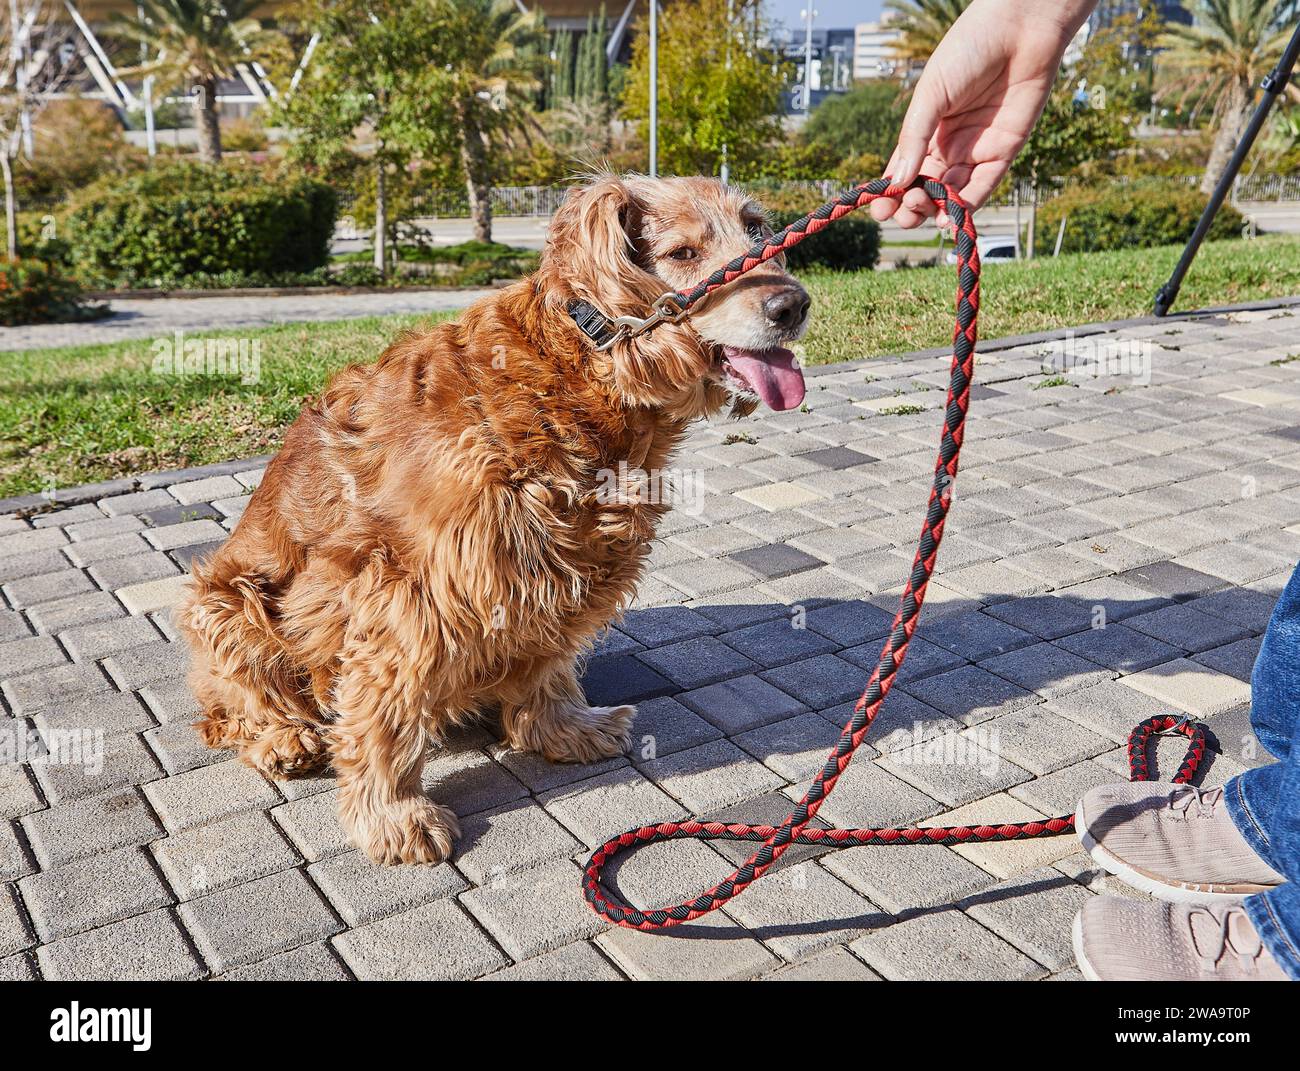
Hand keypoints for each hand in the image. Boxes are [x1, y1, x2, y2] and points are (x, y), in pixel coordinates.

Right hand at [873, 0, 1097, 228]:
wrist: (1019, 28)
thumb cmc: (970, 49)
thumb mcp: (931, 94)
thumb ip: (914, 137)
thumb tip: (898, 181)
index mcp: (927, 130)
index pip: (905, 170)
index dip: (891, 193)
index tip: (879, 209)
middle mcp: (951, 144)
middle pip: (927, 188)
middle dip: (912, 206)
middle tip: (903, 211)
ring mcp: (977, 150)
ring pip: (952, 193)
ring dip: (935, 208)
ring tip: (921, 209)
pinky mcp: (1005, 151)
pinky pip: (983, 185)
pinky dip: (966, 205)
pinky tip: (949, 216)